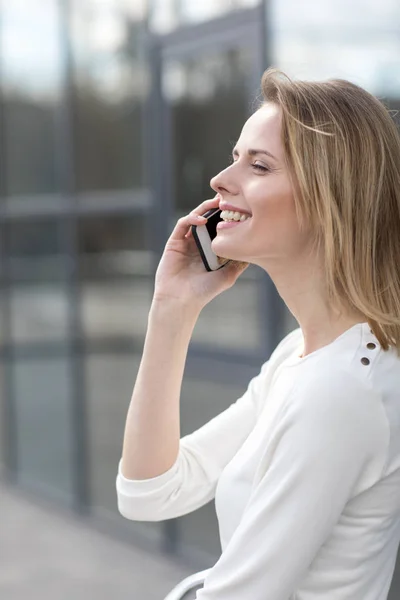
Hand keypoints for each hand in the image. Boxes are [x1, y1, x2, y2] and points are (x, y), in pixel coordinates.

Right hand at [153, 196, 248, 310]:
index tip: (241, 208)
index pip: (220, 228)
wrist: (180, 301)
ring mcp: (186, 241)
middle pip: (209, 219)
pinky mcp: (175, 242)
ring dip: (206, 208)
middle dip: (218, 207)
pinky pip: (182, 224)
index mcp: (212, 250)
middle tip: (229, 196)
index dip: (229, 217)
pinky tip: (201, 219)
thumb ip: (239, 264)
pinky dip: (191, 218)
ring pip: (196, 217)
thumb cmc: (203, 292)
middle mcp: (199, 243)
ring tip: (217, 202)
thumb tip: (257, 251)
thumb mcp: (228, 277)